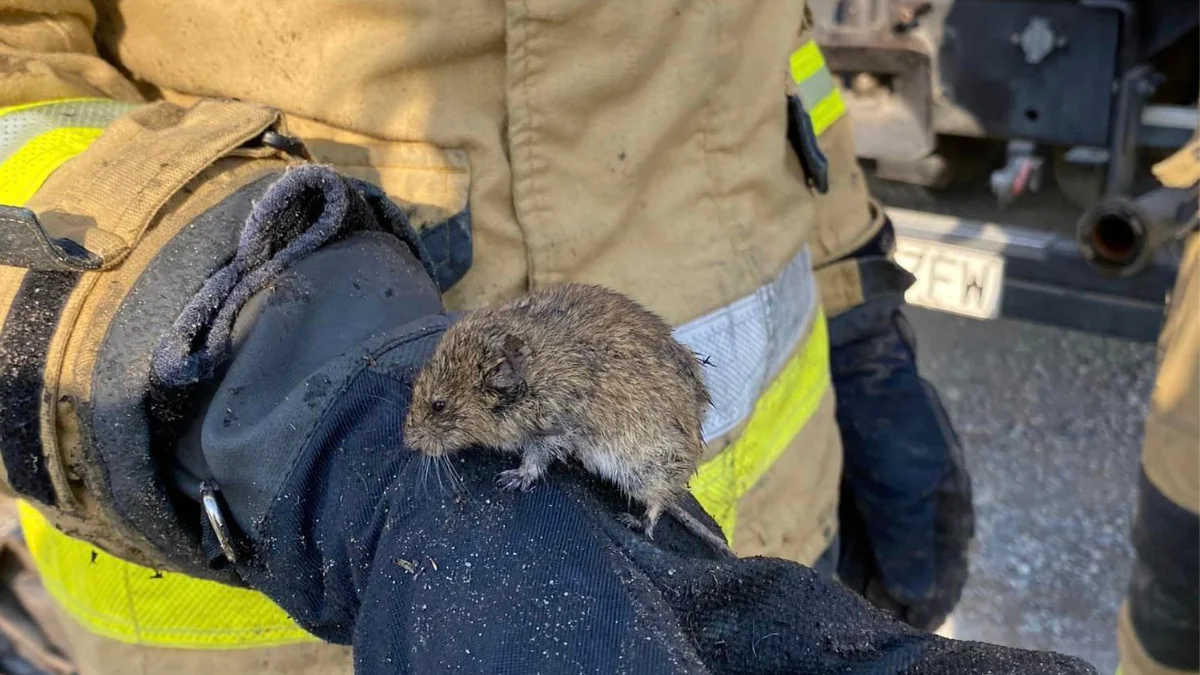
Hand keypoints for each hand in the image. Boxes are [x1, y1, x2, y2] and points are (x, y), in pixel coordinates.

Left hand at [829, 300, 974, 630]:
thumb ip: (908, 540)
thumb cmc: (885, 417)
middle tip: (874, 620)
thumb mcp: (903, 485)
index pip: (946, 558)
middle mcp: (914, 485)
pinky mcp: (843, 463)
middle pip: (908, 551)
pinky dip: (842, 542)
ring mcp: (877, 473)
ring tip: (847, 602)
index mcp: (945, 491)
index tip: (914, 623)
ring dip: (865, 570)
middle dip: (893, 587)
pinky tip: (824, 562)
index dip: (931, 594)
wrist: (846, 349)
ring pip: (875, 536)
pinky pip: (846, 514)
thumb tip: (917, 593)